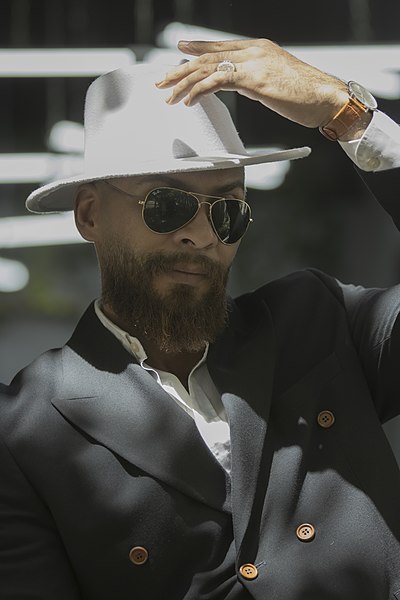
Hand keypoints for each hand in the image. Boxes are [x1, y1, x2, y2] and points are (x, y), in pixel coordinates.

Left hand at [156, 38, 348, 128]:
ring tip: (169, 94)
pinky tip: (189, 100)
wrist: (326, 97)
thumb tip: (242, 85)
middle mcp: (253, 51)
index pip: (220, 48)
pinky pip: (218, 81)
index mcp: (258, 49)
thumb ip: (255, 79)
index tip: (180, 52)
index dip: (197, 49)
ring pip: (208, 68)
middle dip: (182, 69)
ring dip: (184, 82)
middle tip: (163, 80)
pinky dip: (200, 90)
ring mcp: (253, 62)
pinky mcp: (254, 78)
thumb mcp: (274, 82)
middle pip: (208, 57)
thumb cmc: (305, 94)